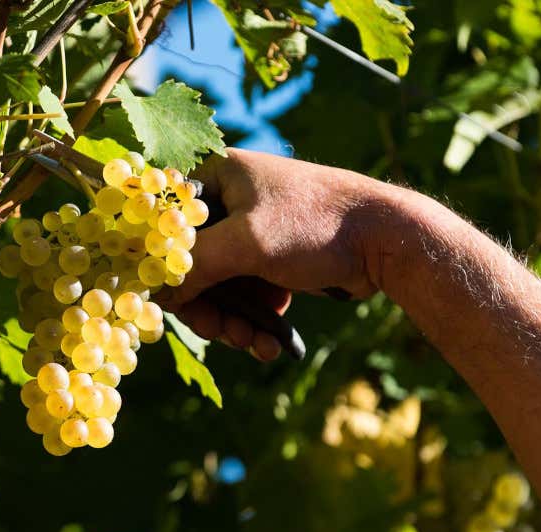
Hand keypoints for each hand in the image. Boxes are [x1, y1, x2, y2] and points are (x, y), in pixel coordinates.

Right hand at [162, 149, 390, 360]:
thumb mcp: (246, 242)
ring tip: (255, 345)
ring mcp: (251, 234)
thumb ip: (194, 264)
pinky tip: (270, 343)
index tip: (172, 302)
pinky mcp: (271, 261)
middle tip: (224, 336)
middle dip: (207, 308)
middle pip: (190, 265)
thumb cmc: (315, 224)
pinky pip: (246, 297)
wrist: (385, 239)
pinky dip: (254, 322)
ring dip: (232, 324)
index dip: (163, 265)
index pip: (165, 223)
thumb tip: (155, 291)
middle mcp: (230, 202)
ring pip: (219, 289)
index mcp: (217, 177)